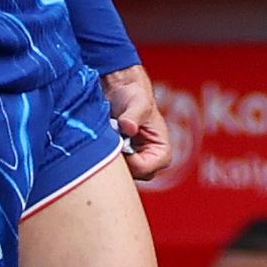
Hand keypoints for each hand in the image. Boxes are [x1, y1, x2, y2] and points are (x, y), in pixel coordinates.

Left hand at [102, 64, 174, 180]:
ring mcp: (136, 163)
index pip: (145, 169)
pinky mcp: (122, 161)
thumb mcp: (137, 103)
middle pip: (132, 175)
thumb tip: (128, 127)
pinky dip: (105, 157)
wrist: (120, 91)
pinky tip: (103, 142)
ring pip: (121, 173)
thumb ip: (133, 116)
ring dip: (111, 157)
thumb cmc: (134, 95)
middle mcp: (151, 161)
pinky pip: (111, 168)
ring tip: (109, 138)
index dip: (129, 160)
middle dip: (119, 159)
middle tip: (111, 140)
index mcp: (162, 152)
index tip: (118, 143)